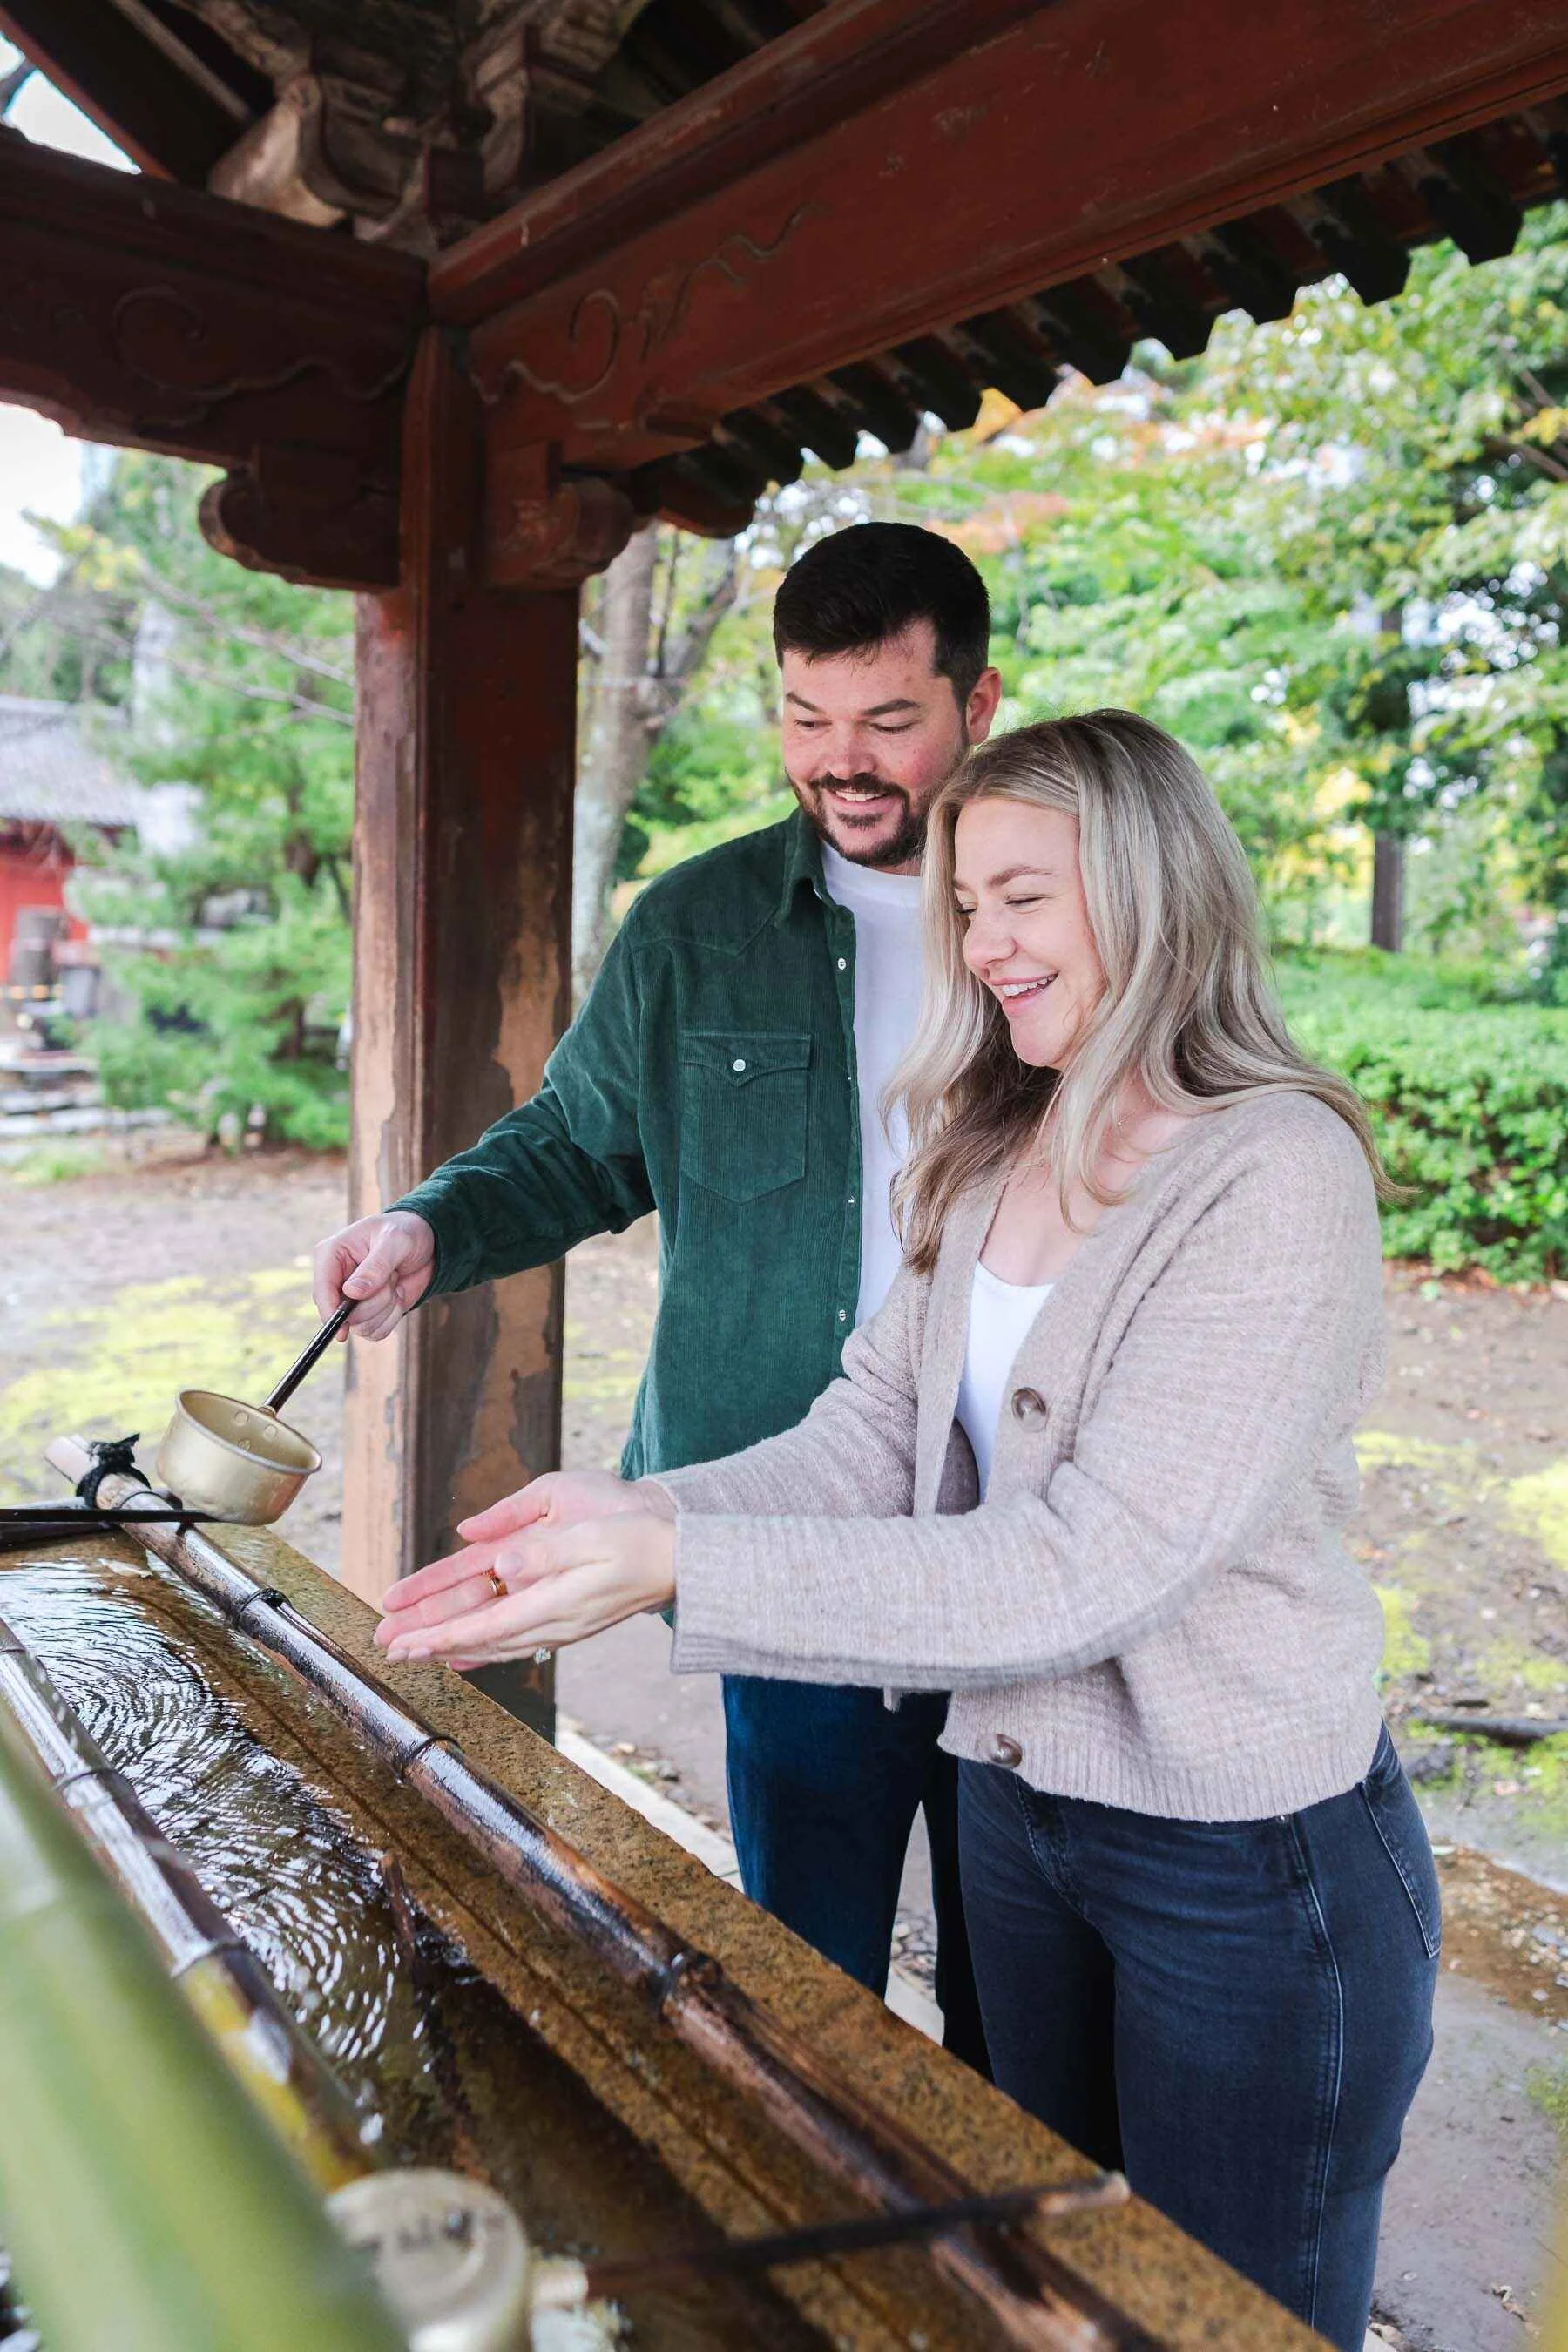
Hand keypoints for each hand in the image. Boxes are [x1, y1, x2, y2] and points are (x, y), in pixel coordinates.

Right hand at [313, 1211, 435, 1338]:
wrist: (428, 1243)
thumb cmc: (406, 1232)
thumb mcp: (395, 1241)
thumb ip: (376, 1266)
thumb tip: (352, 1292)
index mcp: (332, 1254)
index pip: (322, 1288)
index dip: (330, 1311)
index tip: (344, 1329)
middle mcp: (338, 1279)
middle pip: (343, 1313)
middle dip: (375, 1302)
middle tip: (392, 1277)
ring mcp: (351, 1299)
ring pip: (361, 1326)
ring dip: (386, 1308)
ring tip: (394, 1282)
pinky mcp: (368, 1312)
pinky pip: (375, 1331)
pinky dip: (392, 1317)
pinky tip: (398, 1295)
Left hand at [376, 1470, 660, 1641]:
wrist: (683, 1563)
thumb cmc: (641, 1541)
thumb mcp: (594, 1535)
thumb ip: (547, 1551)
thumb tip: (502, 1562)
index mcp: (557, 1603)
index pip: (486, 1625)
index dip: (441, 1636)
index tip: (405, 1643)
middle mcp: (556, 1624)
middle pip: (483, 1642)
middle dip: (434, 1647)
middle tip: (391, 1653)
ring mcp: (563, 1627)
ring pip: (496, 1645)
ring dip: (454, 1648)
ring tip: (418, 1652)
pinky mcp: (569, 1623)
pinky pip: (514, 1641)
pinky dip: (484, 1647)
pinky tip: (470, 1651)